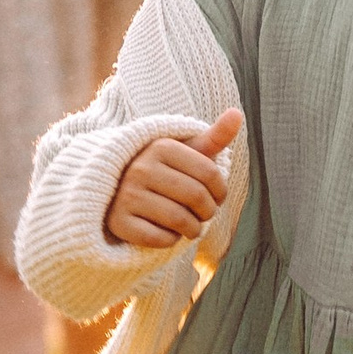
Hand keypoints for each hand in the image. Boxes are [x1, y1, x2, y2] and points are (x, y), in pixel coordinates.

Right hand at [106, 109, 241, 248]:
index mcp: (160, 147)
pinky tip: (166, 231)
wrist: (115, 192)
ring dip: (193, 229)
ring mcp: (127, 195)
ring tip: (190, 226)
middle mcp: (141, 168)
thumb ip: (213, 137)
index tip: (216, 197)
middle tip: (203, 214)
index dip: (221, 191)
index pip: (209, 173)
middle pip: (196, 197)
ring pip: (179, 220)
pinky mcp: (118, 222)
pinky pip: (159, 238)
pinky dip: (170, 240)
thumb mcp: (185, 153)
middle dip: (208, 211)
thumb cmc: (162, 173)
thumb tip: (237, 113)